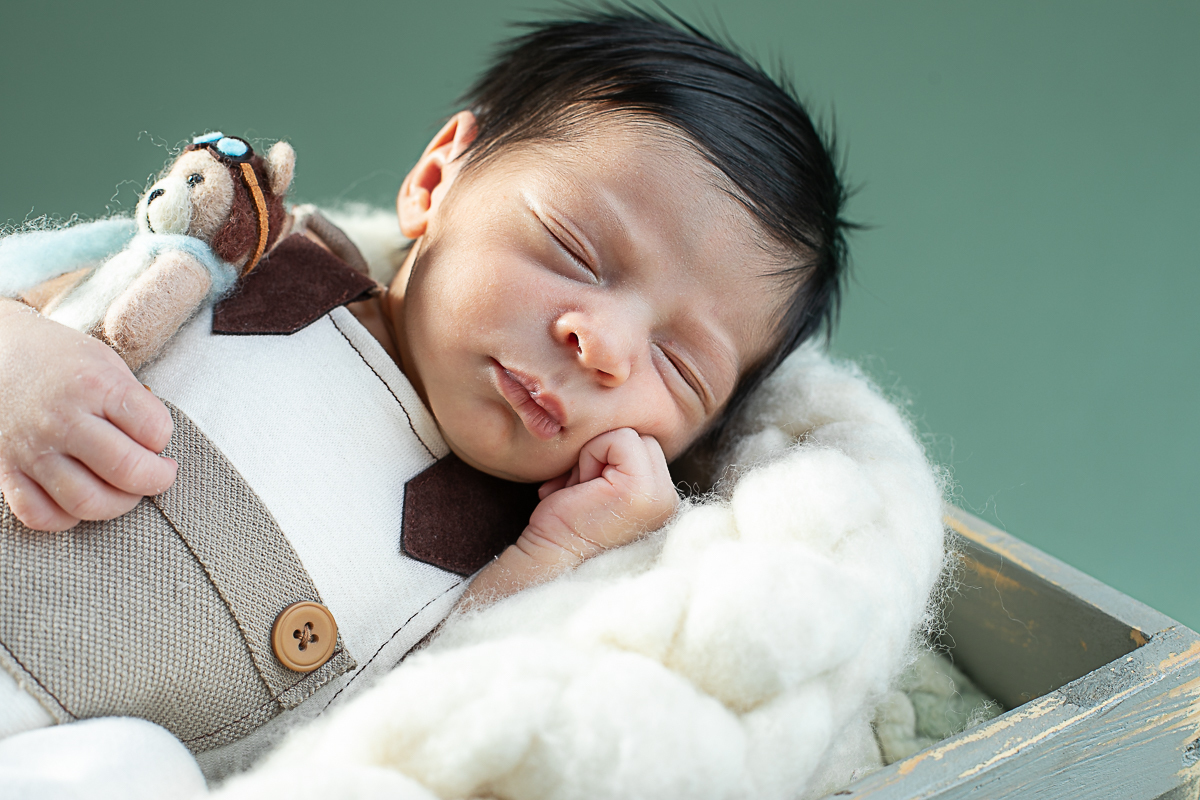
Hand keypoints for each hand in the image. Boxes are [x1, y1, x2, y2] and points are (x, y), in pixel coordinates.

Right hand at [0, 299, 177, 530]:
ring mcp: (32, 450)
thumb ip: (134, 403)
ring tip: (125, 489)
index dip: (165, 440)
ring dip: (119, 504)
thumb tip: (157, 448)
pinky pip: (40, 515)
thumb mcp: (106, 363)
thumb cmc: (60, 360)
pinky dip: (67, 518)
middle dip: (156, 479)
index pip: (153, 429)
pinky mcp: (6, 471)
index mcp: (94, 386)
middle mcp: (61, 420)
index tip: (159, 439)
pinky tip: (81, 498)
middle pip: (125, 471)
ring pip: (86, 502)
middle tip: (158, 473)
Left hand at [522, 428, 678, 564]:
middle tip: (577, 489)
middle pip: (638, 437)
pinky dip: (591, 456)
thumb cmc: (562, 525)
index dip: (604, 457)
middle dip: (600, 454)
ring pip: (629, 435)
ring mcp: (661, 496)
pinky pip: (620, 439)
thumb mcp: (600, 486)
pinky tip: (577, 490)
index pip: (641, 445)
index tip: (580, 489)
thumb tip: (610, 418)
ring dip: (593, 457)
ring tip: (578, 491)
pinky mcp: (642, 490)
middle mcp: (670, 500)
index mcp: (662, 500)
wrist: (548, 561)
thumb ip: (617, 462)